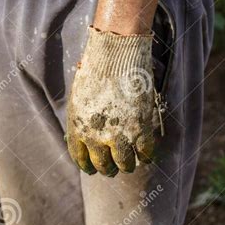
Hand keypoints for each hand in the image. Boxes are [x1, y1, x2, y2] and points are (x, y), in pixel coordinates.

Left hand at [66, 26, 154, 175]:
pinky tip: (145, 155)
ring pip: (125, 164)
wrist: (115, 56)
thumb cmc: (96, 71)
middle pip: (103, 165)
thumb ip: (82, 121)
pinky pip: (145, 153)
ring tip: (130, 163)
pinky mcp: (140, 129)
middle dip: (108, 169)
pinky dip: (146, 156)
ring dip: (127, 165)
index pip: (80, 159)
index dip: (88, 166)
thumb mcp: (79, 99)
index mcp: (77, 129)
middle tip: (113, 168)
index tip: (92, 168)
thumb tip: (85, 136)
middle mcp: (96, 137)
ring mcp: (119, 136)